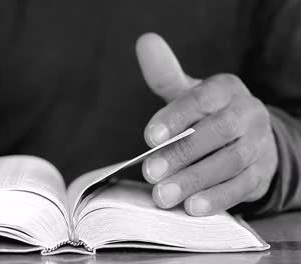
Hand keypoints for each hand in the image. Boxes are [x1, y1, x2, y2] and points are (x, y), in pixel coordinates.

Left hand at [136, 33, 277, 215]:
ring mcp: (258, 146)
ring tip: (163, 195)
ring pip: (230, 163)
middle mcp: (247, 114)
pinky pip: (242, 187)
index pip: (202, 99)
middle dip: (181, 153)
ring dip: (195, 180)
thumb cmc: (208, 114)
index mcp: (227, 90)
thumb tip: (145, 42)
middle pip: (217, 132)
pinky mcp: (260, 175)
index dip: (176, 117)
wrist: (250, 137)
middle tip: (149, 172)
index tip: (149, 137)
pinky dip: (217, 198)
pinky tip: (193, 208)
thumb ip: (166, 74)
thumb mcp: (189, 93)